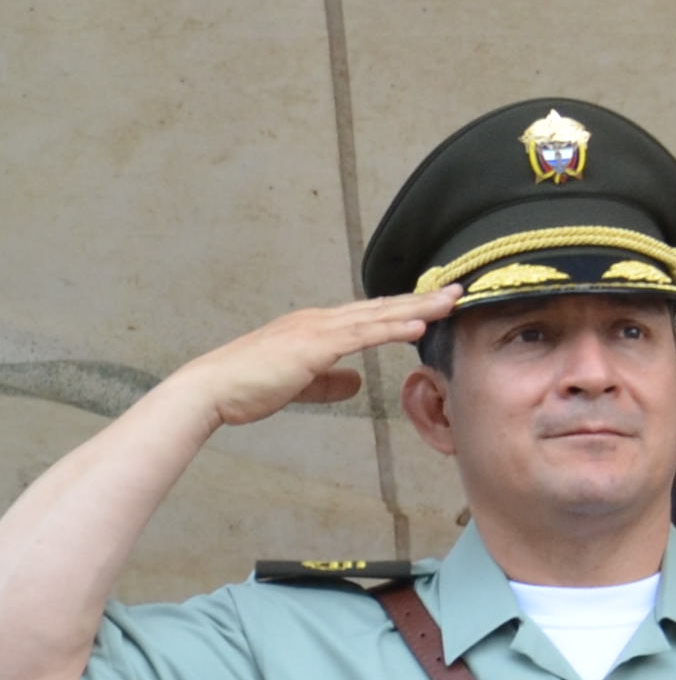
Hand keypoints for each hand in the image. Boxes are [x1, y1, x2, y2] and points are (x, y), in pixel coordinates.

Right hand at [148, 292, 457, 427]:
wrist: (213, 390)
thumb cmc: (249, 387)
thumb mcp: (301, 385)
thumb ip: (330, 382)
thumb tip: (356, 383)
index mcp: (316, 328)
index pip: (369, 316)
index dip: (403, 308)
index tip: (435, 303)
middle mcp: (319, 321)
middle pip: (380, 308)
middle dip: (421, 299)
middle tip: (458, 290)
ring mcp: (316, 330)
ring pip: (377, 315)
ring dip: (417, 307)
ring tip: (451, 300)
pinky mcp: (313, 346)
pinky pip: (361, 335)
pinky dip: (391, 328)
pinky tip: (418, 325)